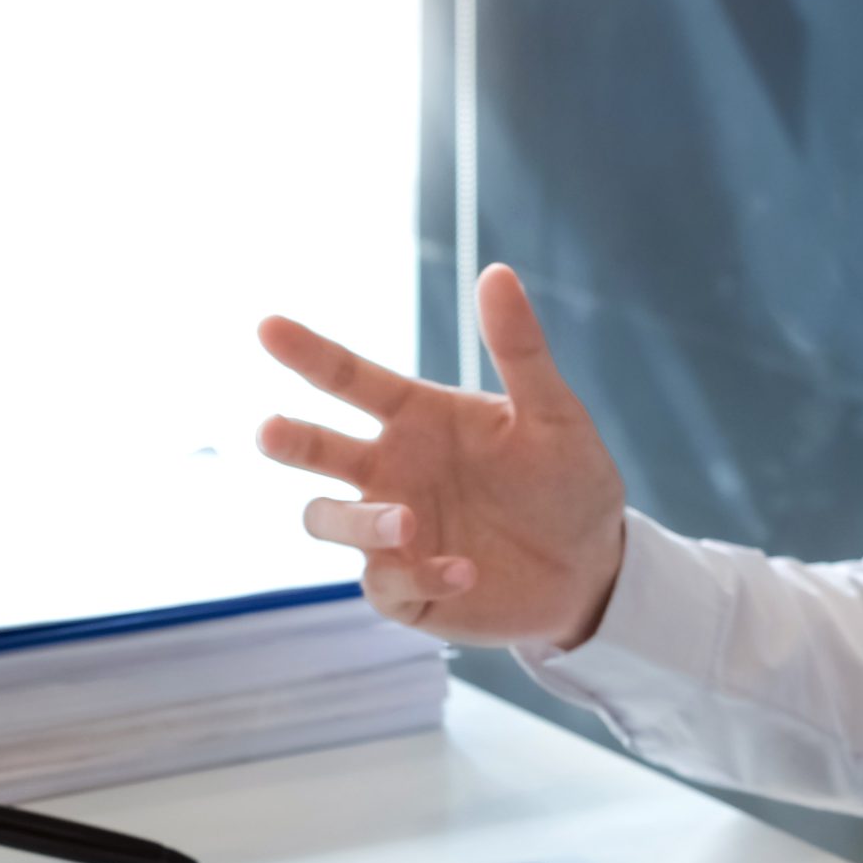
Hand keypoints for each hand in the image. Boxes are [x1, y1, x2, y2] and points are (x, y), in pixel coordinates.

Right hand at [257, 263, 627, 648]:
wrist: (593, 567)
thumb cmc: (568, 482)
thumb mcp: (554, 414)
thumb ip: (520, 350)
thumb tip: (495, 272)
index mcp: (415, 419)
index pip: (349, 380)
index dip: (309, 353)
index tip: (269, 327)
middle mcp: (390, 472)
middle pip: (318, 452)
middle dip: (291, 441)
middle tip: (272, 431)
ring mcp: (391, 534)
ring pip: (332, 521)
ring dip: (360, 522)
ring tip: (405, 522)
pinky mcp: (405, 590)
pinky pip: (385, 583)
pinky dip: (421, 575)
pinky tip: (467, 569)